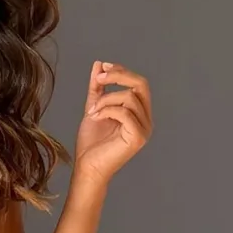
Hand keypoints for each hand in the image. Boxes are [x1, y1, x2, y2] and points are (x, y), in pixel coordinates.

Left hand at [74, 60, 152, 190]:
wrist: (87, 168)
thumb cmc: (91, 144)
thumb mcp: (94, 108)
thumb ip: (98, 88)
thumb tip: (99, 64)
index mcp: (139, 112)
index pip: (138, 83)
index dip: (121, 71)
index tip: (102, 68)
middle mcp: (146, 119)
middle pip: (141, 85)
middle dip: (119, 76)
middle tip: (100, 78)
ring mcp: (144, 129)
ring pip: (130, 98)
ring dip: (107, 100)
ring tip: (92, 111)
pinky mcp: (138, 137)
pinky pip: (125, 113)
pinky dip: (108, 110)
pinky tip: (95, 117)